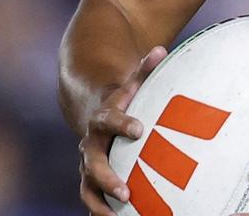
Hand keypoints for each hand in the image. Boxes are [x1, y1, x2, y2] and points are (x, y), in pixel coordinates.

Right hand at [78, 45, 167, 214]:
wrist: (94, 111)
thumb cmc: (122, 99)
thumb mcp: (132, 83)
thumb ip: (144, 69)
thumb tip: (160, 49)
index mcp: (102, 119)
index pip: (109, 120)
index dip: (122, 124)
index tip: (139, 130)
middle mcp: (90, 144)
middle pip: (93, 163)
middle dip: (107, 178)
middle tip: (126, 192)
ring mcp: (89, 164)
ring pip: (88, 187)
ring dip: (101, 202)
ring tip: (119, 215)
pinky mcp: (92, 179)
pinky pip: (92, 199)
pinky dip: (101, 212)